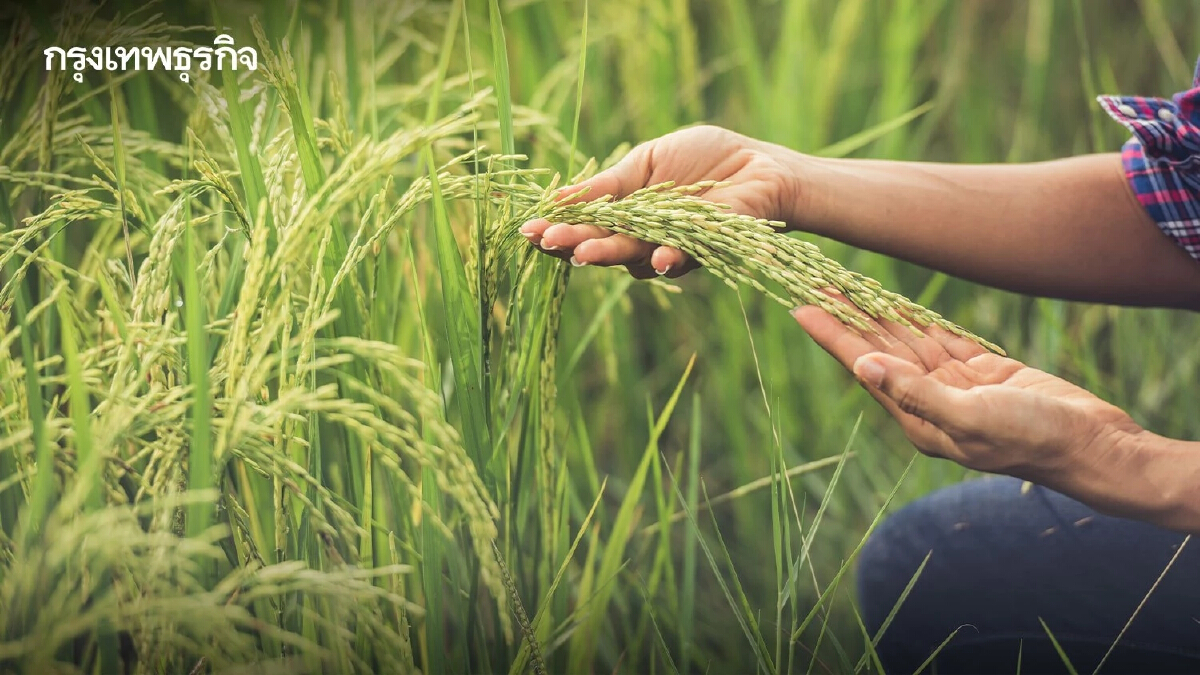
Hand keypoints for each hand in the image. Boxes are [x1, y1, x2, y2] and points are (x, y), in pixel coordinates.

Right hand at [520, 125, 801, 278]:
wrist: (759, 165)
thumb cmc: (705, 158)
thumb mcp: (648, 161)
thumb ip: (610, 185)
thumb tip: (559, 198)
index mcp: (625, 212)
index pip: (584, 224)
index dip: (557, 227)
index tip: (529, 229)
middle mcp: (642, 237)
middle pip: (601, 245)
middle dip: (573, 244)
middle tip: (550, 242)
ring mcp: (669, 247)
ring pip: (633, 257)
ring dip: (609, 253)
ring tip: (584, 252)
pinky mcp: (703, 250)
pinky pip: (679, 258)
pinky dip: (666, 258)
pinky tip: (655, 258)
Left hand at [790, 300, 1145, 479]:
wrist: (1091, 444)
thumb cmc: (1032, 438)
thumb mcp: (970, 417)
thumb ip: (916, 393)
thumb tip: (864, 366)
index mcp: (917, 419)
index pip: (863, 368)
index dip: (832, 336)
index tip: (801, 308)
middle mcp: (928, 402)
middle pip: (877, 350)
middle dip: (847, 317)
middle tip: (815, 282)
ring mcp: (954, 387)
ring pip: (907, 342)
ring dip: (877, 314)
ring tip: (845, 285)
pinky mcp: (982, 374)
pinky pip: (940, 340)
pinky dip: (917, 319)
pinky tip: (893, 303)